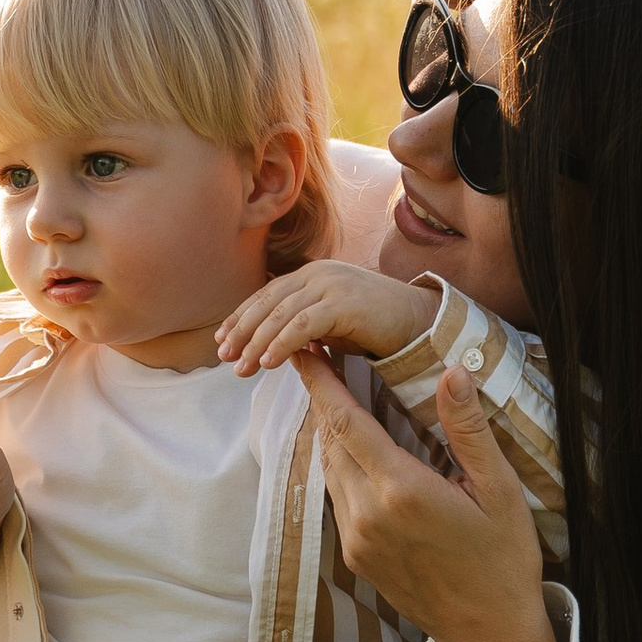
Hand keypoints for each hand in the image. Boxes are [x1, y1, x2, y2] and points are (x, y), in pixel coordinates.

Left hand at [218, 257, 437, 375]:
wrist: (419, 320)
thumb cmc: (374, 324)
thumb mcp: (331, 320)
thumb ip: (302, 323)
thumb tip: (269, 345)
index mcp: (311, 273)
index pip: (266, 294)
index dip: (241, 316)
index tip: (222, 340)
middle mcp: (317, 273)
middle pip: (267, 302)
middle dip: (242, 331)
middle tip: (225, 358)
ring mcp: (330, 285)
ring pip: (280, 315)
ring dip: (257, 343)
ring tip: (242, 368)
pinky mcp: (343, 302)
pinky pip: (303, 326)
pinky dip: (281, 344)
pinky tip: (269, 363)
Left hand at [297, 352, 563, 641]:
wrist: (490, 632)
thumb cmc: (503, 559)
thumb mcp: (499, 489)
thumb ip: (468, 429)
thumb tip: (452, 370)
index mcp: (401, 490)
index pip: (345, 422)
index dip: (320, 382)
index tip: (303, 352)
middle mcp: (367, 514)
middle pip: (330, 442)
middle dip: (324, 400)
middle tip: (323, 362)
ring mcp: (356, 539)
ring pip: (330, 471)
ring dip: (332, 434)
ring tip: (339, 399)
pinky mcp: (355, 557)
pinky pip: (338, 499)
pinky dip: (341, 467)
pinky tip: (358, 452)